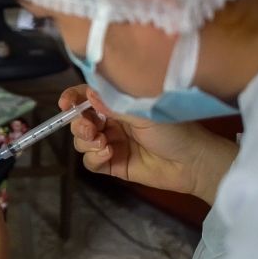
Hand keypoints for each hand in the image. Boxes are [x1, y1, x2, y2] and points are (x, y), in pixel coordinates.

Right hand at [61, 85, 237, 204]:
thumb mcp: (143, 111)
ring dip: (87, 142)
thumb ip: (113, 104)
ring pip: (81, 142)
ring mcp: (111, 144)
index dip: (72, 98)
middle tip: (91, 130)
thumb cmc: (174, 129)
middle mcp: (111, 122)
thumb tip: (87, 93)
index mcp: (118, 104)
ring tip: (105, 144)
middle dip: (79, 125)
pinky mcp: (113, 165)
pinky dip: (94, 158)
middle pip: (79, 121)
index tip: (65, 104)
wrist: (192, 162)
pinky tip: (109, 155)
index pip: (86, 97)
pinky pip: (90, 162)